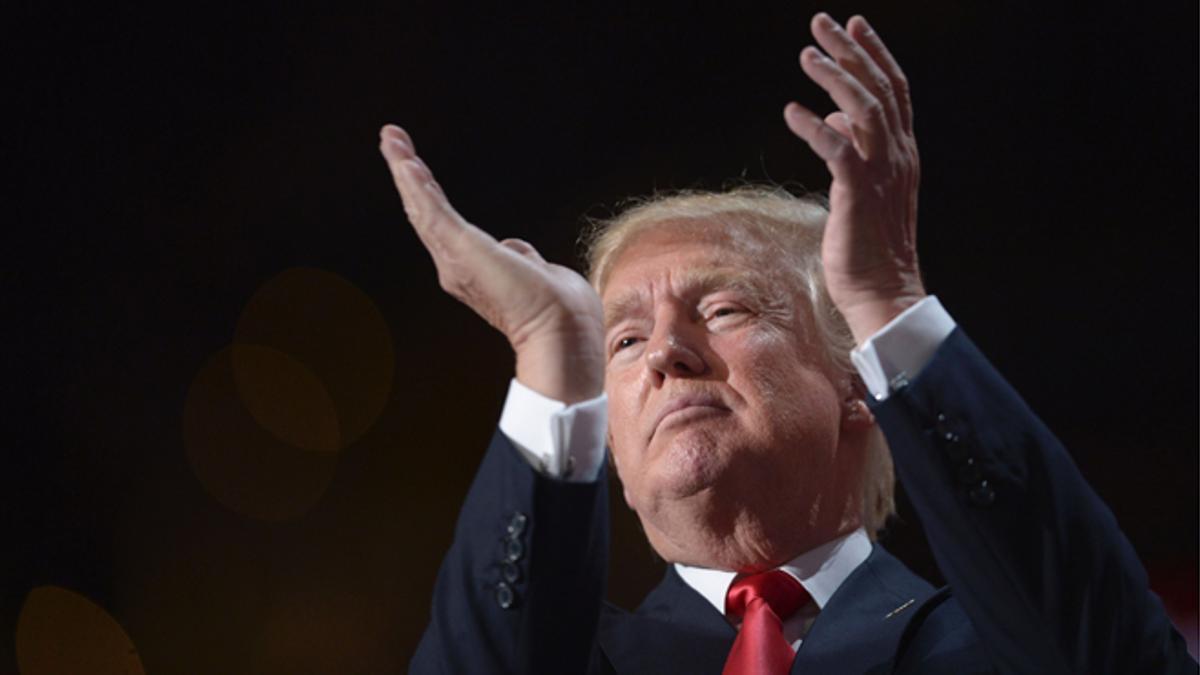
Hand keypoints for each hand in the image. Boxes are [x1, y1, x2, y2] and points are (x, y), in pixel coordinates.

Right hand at [378, 125, 604, 402]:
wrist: (562, 330)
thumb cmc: (558, 310)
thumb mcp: (537, 272)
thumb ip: (521, 256)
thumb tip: (515, 247)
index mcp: (473, 271)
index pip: (443, 225)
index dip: (427, 196)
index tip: (414, 168)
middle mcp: (455, 267)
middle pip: (423, 211)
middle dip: (406, 174)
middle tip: (390, 140)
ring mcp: (455, 259)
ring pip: (422, 207)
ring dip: (405, 170)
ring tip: (391, 139)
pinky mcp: (461, 249)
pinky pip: (434, 210)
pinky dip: (417, 184)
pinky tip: (406, 161)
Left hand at [784, 13, 925, 343]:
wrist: (882, 293)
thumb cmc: (867, 246)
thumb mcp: (862, 191)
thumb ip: (853, 152)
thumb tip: (833, 121)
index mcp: (902, 154)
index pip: (894, 91)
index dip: (874, 55)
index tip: (854, 26)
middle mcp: (897, 158)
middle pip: (879, 89)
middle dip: (851, 51)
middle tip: (822, 22)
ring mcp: (881, 175)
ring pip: (864, 111)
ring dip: (835, 78)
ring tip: (807, 55)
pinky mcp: (858, 196)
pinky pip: (838, 150)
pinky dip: (815, 127)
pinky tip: (792, 112)